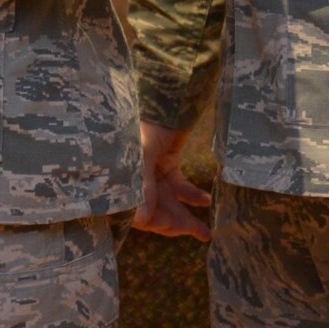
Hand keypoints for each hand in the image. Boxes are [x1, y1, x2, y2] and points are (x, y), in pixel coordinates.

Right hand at [132, 121, 210, 240]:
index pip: (133, 210)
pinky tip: (205, 200)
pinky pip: (181, 187)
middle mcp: (135, 179)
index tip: (168, 225)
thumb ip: (142, 184)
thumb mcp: (143, 152)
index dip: (151, 221)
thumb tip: (142, 220)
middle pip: (155, 210)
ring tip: (206, 231)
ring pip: (170, 203)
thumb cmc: (146, 121)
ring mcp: (152, 173)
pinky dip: (193, 196)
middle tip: (196, 231)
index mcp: (122, 177)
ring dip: (187, 217)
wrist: (164, 96)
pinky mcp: (168, 165)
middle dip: (175, 223)